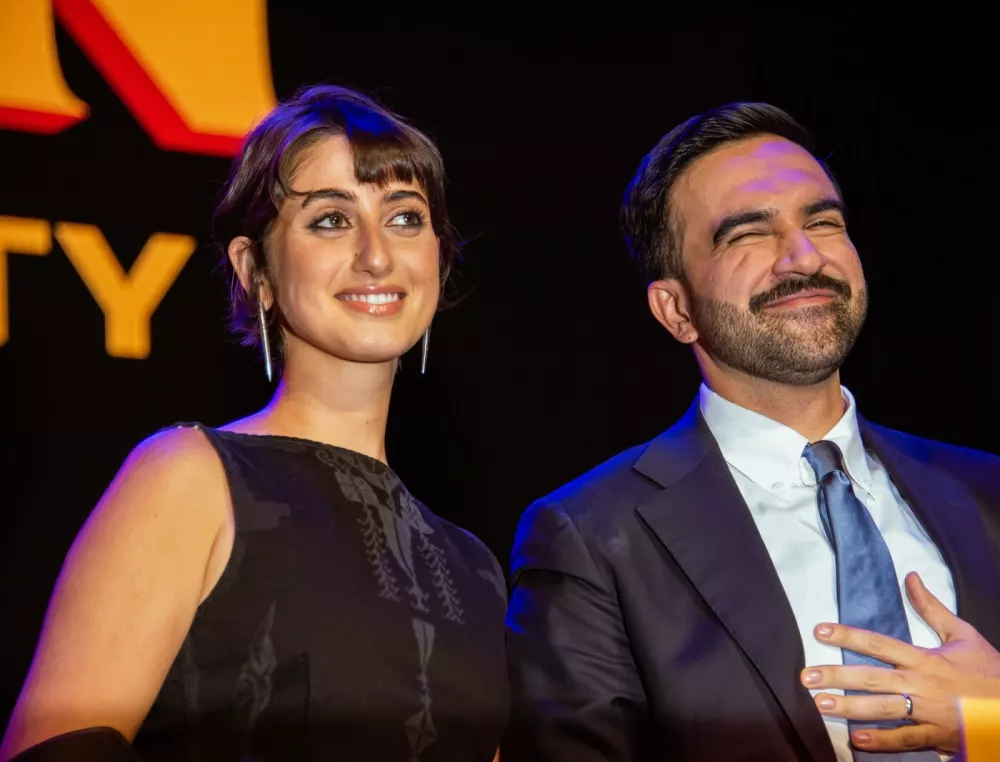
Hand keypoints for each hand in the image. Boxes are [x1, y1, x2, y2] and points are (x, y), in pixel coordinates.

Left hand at [800, 571, 999, 753]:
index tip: (820, 631)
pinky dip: (882, 741)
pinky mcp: (936, 736)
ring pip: (883, 710)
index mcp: (924, 658)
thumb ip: (931, 607)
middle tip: (807, 676)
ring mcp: (928, 713)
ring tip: (821, 704)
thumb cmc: (987, 671)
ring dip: (850, 707)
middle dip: (837, 676)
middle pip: (872, 678)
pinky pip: (905, 740)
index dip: (848, 636)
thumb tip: (911, 577)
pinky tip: (857, 739)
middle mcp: (921, 684)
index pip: (878, 643)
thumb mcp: (962, 634)